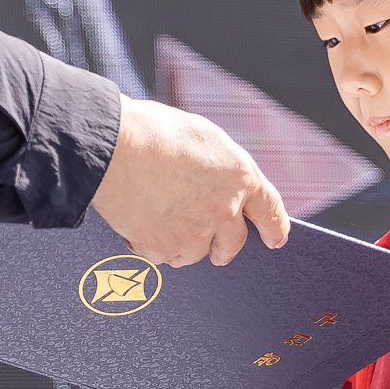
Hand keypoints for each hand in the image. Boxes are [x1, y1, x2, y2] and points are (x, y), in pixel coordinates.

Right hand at [89, 97, 290, 267]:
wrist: (114, 147)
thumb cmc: (153, 133)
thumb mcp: (203, 140)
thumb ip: (220, 169)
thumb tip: (218, 185)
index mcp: (240, 177)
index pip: (270, 211)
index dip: (275, 228)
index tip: (275, 240)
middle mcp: (224, 210)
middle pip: (234, 243)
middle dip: (225, 247)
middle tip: (215, 247)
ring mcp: (195, 234)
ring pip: (196, 252)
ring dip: (183, 241)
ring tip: (160, 215)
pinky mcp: (165, 249)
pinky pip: (163, 256)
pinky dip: (153, 244)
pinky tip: (140, 219)